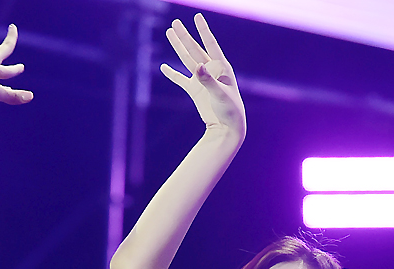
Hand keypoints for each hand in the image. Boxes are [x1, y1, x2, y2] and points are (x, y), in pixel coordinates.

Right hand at [161, 14, 244, 139]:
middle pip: (195, 49)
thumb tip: (197, 66)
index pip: (211, 45)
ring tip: (169, 33)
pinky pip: (181, 80)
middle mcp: (210, 70)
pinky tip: (164, 67)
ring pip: (187, 60)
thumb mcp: (220, 94)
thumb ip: (208, 80)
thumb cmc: (230, 110)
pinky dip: (172, 74)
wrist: (226, 127)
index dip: (203, 31)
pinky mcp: (195, 91)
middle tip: (175, 23)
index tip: (197, 17)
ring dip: (178, 47)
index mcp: (221, 67)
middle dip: (185, 36)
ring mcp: (201, 80)